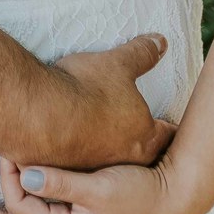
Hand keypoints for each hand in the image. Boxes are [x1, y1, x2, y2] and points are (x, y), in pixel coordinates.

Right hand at [47, 35, 175, 169]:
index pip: (166, 135)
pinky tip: (74, 144)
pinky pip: (82, 164)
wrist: (40, 115)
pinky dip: (82, 154)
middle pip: (142, 155)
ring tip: (105, 140)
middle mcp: (124, 158)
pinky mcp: (69, 171)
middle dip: (142, 145)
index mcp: (143, 135)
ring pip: (111, 163)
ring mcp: (96, 168)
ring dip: (110, 152)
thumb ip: (142, 54)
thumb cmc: (85, 89)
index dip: (170, 128)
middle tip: (141, 138)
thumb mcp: (117, 63)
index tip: (172, 128)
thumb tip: (161, 41)